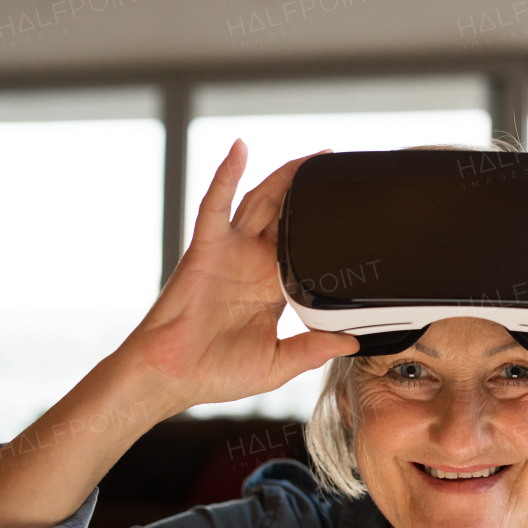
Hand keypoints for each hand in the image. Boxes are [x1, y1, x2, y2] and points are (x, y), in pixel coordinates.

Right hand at [119, 140, 357, 414]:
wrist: (172, 377)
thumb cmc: (214, 372)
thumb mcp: (277, 364)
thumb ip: (313, 349)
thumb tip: (352, 341)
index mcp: (273, 289)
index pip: (307, 250)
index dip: (327, 231)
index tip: (355, 217)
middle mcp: (254, 264)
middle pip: (287, 216)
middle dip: (309, 192)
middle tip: (338, 169)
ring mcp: (230, 252)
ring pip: (260, 202)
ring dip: (282, 177)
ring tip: (310, 157)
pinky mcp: (206, 247)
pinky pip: (216, 204)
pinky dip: (226, 174)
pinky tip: (240, 150)